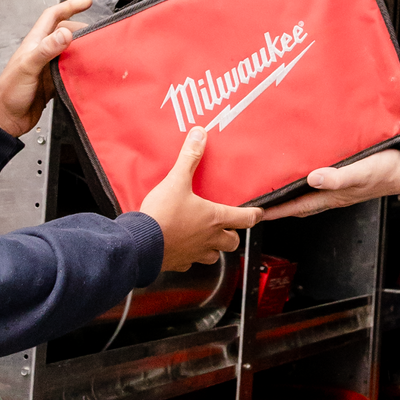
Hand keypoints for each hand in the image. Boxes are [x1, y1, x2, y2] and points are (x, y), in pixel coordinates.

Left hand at [0, 0, 91, 137]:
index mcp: (34, 43)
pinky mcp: (52, 83)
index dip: (70, 6)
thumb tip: (66, 33)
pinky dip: (79, 70)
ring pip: (69, 52)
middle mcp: (42, 53)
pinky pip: (69, 71)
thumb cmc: (8, 93)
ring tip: (96, 52)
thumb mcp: (28, 67)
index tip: (87, 2)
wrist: (4, 119)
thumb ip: (46, 49)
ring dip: (82, 51)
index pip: (53, 16)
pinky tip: (86, 73)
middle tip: (97, 33)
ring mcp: (47, 68)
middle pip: (65, 33)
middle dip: (82, 30)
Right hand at [139, 127, 263, 272]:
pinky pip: (191, 262)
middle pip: (233, 242)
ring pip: (214, 256)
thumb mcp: (176, 180)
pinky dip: (191, 256)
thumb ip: (189, 158)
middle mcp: (209, 239)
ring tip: (206, 238)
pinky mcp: (179, 263)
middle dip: (233, 235)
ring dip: (214, 248)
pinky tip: (183, 248)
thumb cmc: (162, 215)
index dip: (254, 215)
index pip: (245, 219)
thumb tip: (199, 135)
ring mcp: (195, 254)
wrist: (141, 243)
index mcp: (214, 219)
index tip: (258, 213)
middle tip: (228, 227)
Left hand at [265, 148, 399, 219]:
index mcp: (333, 196)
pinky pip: (322, 184)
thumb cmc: (388, 171)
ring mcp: (341, 188)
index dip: (275, 210)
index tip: (256, 212)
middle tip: (260, 204)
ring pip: (309, 195)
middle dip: (279, 206)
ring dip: (292, 195)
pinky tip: (306, 172)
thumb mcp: (361, 173)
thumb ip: (337, 177)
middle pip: (299, 205)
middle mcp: (334, 195)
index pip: (297, 206)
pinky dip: (308, 182)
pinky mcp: (348, 179)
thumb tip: (313, 179)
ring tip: (276, 189)